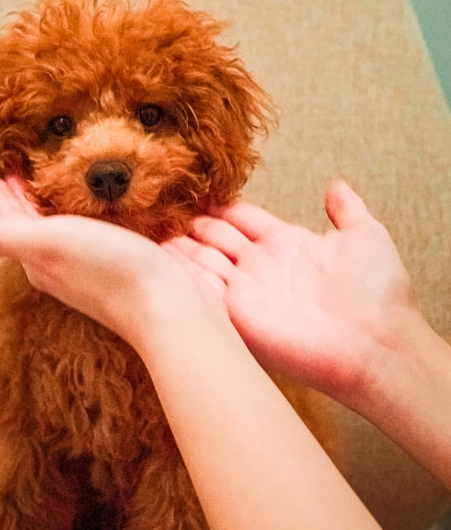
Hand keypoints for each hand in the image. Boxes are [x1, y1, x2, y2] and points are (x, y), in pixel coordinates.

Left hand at [0, 176, 227, 352]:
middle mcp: (59, 262)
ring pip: (62, 225)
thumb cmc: (108, 271)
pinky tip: (98, 198)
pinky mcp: (120, 260)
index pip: (8, 216)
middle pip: (32, 221)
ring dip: (54, 199)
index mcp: (36, 257)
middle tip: (23, 157)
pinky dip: (85, 209)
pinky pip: (93, 228)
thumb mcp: (47, 243)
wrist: (169, 307)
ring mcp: (90, 263)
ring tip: (57, 170)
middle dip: (24, 192)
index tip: (0, 158)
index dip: (2, 188)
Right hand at [168, 180, 423, 411]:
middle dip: (191, 223)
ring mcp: (247, 293)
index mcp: (285, 244)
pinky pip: (201, 291)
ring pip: (202, 262)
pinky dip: (180, 275)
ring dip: (178, 248)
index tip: (196, 190)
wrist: (378, 344)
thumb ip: (346, 210)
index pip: (241, 218)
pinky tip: (158, 259)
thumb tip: (336, 185)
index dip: (220, 205)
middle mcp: (261, 267)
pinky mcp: (236, 318)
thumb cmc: (379, 294)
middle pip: (215, 238)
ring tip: (150, 232)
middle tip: (162, 208)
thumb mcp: (366, 236)